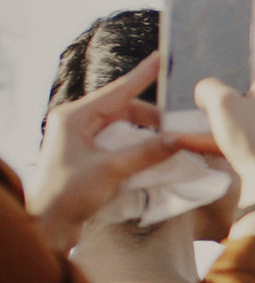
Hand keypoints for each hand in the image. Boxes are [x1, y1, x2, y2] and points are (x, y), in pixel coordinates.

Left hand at [26, 50, 190, 250]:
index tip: (162, 58)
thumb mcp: (111, 170)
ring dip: (147, 135)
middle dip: (152, 118)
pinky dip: (138, 147)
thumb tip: (179, 139)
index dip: (142, 75)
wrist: (47, 224)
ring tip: (172, 143)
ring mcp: (81, 139)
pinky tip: (155, 155)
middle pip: (123, 110)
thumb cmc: (69, 194)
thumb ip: (147, 152)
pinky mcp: (87, 155)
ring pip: (123, 127)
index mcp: (75, 117)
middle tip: (180, 126)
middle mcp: (76, 123)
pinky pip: (119, 143)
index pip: (117, 91)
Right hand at [195, 47, 254, 222]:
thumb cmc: (251, 140)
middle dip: (241, 81)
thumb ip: (209, 87)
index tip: (233, 53)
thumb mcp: (220, 104)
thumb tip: (207, 89)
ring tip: (216, 112)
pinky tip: (223, 136)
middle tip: (218, 84)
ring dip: (242, 107)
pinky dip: (245, 128)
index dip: (253, 48)